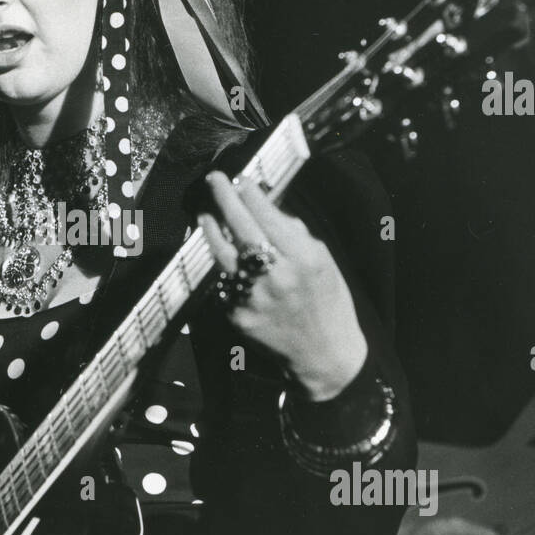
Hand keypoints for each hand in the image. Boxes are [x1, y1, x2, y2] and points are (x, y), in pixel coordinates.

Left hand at [198, 171, 367, 400]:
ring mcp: (254, 297)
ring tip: (206, 213)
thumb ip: (294, 234)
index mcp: (304, 258)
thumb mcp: (323, 261)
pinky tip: (218, 251)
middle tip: (214, 180)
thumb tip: (266, 206)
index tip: (242, 180)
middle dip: (225, 197)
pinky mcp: (238, 315)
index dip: (250, 194)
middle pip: (242, 227)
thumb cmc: (328, 303)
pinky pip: (224, 281)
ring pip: (222, 252)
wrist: (324, 355)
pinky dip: (220, 263)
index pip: (268, 215)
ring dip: (211, 228)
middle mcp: (278, 276)